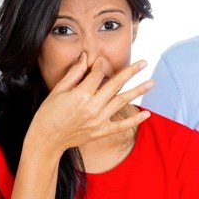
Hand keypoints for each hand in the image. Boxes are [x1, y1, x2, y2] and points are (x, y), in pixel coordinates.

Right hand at [29, 53, 152, 154]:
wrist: (47, 139)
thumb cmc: (48, 113)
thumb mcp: (58, 90)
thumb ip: (74, 73)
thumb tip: (85, 58)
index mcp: (81, 94)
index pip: (97, 74)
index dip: (98, 65)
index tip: (99, 60)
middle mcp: (93, 106)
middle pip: (116, 84)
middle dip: (131, 71)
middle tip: (143, 63)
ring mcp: (99, 120)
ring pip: (122, 101)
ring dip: (138, 91)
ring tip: (151, 82)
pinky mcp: (101, 131)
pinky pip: (122, 125)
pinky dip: (135, 120)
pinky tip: (147, 114)